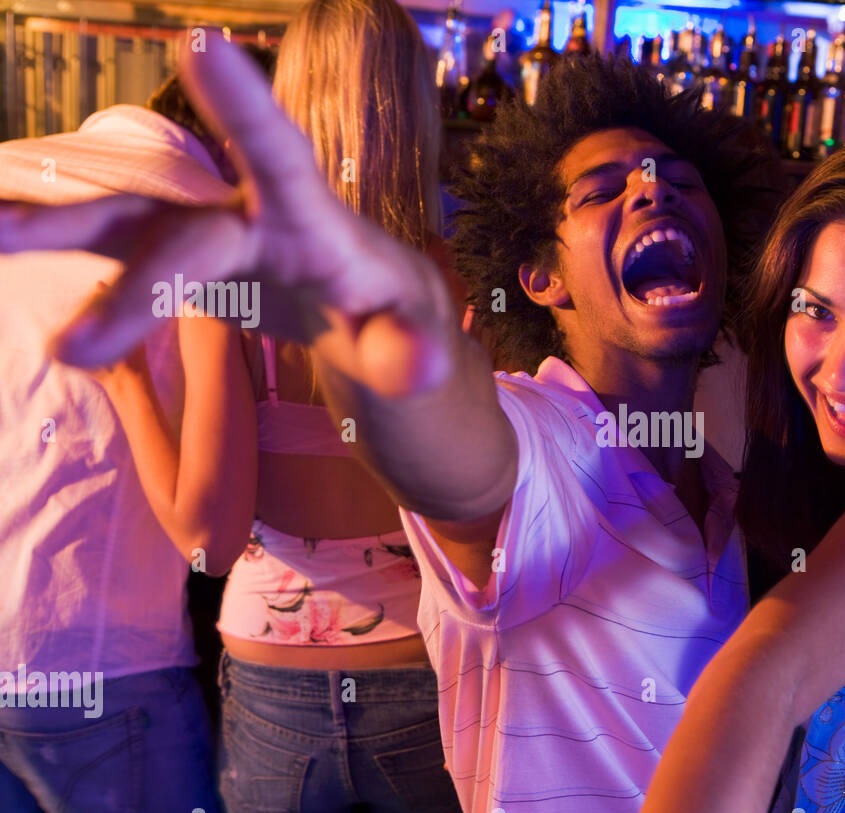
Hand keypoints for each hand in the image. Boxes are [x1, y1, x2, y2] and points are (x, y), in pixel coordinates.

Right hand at [0, 34, 456, 395]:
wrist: (365, 315)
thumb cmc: (393, 325)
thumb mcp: (411, 347)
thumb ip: (411, 354)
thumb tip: (421, 366)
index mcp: (317, 226)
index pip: (282, 161)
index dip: (244, 108)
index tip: (204, 41)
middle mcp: (253, 213)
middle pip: (182, 233)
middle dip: (135, 289)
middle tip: (76, 353)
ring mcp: (209, 230)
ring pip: (126, 221)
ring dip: (51, 224)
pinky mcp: (178, 253)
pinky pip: (110, 243)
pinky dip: (54, 237)